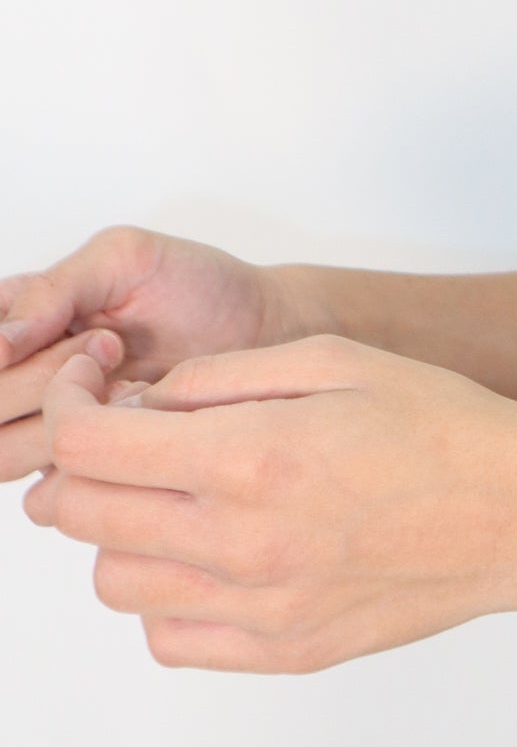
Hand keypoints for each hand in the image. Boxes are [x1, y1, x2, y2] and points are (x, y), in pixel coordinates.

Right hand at [0, 226, 284, 482]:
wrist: (260, 333)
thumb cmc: (194, 286)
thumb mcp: (122, 259)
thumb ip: (51, 291)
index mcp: (13, 317)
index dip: (7, 352)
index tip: (64, 332)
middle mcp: (16, 377)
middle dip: (41, 374)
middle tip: (107, 342)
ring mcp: (45, 426)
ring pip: (3, 452)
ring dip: (65, 414)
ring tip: (125, 376)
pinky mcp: (82, 469)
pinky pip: (49, 487)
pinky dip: (92, 454)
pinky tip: (134, 417)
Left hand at [22, 335, 516, 673]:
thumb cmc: (438, 426)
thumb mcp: (329, 360)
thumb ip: (220, 378)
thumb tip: (142, 403)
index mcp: (251, 458)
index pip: (89, 447)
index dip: (70, 404)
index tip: (90, 387)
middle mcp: (242, 543)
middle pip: (83, 518)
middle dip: (84, 465)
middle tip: (122, 436)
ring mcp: (260, 609)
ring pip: (115, 585)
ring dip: (122, 533)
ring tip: (176, 497)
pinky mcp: (282, 652)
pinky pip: (169, 637)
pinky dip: (166, 595)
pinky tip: (211, 553)